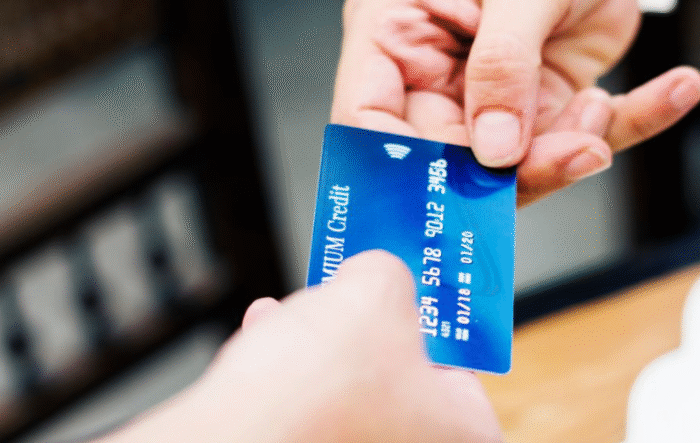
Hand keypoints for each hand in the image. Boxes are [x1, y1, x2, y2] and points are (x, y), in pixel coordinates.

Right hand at [99, 251, 501, 442]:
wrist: (235, 436)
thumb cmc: (319, 391)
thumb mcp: (374, 292)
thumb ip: (387, 274)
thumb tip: (375, 275)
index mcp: (462, 431)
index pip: (464, 371)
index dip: (434, 325)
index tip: (412, 295)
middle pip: (399, 378)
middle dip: (365, 330)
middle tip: (354, 295)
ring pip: (346, 392)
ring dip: (317, 345)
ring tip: (295, 311)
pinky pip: (307, 410)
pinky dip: (287, 373)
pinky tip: (266, 333)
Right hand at [332, 0, 699, 205]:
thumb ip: (503, 64)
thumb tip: (494, 148)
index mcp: (396, 31)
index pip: (370, 119)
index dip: (404, 165)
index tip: (452, 190)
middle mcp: (437, 70)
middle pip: (450, 156)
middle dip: (513, 167)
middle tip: (568, 154)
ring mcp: (494, 94)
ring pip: (518, 162)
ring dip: (572, 148)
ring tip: (604, 112)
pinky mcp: (549, 101)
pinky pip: (586, 132)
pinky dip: (636, 119)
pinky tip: (675, 91)